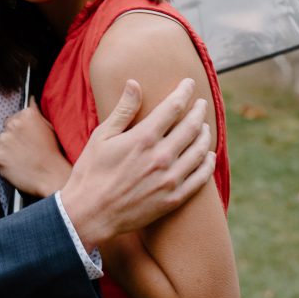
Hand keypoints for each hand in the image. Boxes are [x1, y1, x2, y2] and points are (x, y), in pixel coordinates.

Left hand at [0, 99, 71, 197]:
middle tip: (25, 150)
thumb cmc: (53, 153)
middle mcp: (13, 124)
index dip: (20, 130)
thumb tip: (31, 99)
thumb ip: (36, 112)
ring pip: (1, 143)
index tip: (27, 139)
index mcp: (27, 114)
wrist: (51, 176)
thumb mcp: (49, 127)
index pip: (15, 118)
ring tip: (23, 158)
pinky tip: (17, 165)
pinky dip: (5, 161)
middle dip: (13, 138)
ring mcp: (4, 140)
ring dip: (8, 149)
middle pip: (6, 129)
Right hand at [60, 78, 214, 251]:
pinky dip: (207, 164)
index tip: (189, 84)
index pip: (173, 107)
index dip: (184, 92)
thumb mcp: (101, 136)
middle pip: (192, 127)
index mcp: (143, 138)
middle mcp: (161, 157)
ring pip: (200, 151)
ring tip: (205, 127)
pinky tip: (208, 156)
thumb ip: (123, 110)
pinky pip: (200, 178)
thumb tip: (135, 83)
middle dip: (199, 111)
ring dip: (205, 135)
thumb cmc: (91, 172)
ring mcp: (169, 180)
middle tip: (202, 104)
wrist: (90, 214)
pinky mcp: (173, 199)